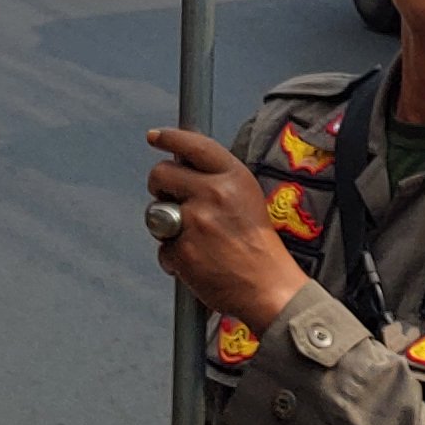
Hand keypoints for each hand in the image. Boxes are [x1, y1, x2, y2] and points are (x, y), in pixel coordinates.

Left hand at [144, 127, 310, 328]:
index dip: (170, 138)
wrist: (269, 287)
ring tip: (194, 238)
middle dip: (159, 184)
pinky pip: (163, 247)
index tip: (155, 136)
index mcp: (234, 176)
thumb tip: (182, 164)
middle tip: (168, 196)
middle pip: (161, 173)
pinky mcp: (183, 250)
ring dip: (165, 224)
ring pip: (156, 211)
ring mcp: (196, 222)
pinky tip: (197, 262)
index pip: (194, 145)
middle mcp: (213, 193)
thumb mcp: (247, 197)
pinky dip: (174, 257)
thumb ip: (217, 179)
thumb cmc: (258, 245)